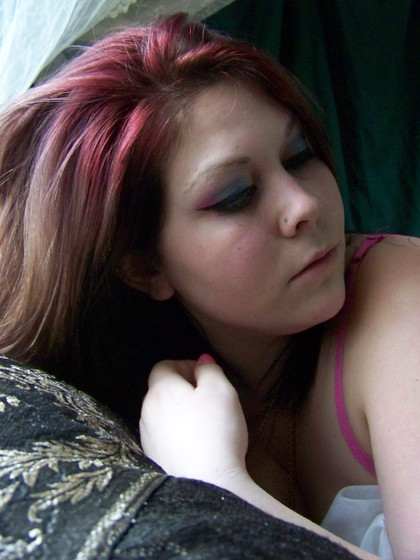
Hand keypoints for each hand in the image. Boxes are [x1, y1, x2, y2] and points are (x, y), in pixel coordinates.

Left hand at [140, 356, 248, 486]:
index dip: (185, 365)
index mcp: (160, 390)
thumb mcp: (222, 391)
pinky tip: (197, 443)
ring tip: (205, 423)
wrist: (208, 486)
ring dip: (180, 411)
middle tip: (210, 398)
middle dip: (184, 388)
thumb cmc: (216, 432)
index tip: (206, 376)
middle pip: (162, 389)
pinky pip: (164, 435)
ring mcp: (147, 437)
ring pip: (162, 413)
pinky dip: (177, 433)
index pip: (164, 365)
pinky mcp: (153, 458)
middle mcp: (147, 411)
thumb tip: (202, 361)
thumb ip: (210, 370)